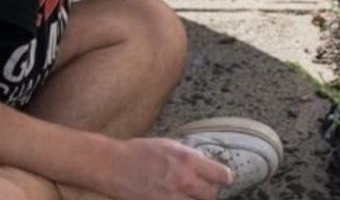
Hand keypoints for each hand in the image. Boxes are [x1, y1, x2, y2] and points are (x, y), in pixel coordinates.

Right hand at [111, 137, 232, 199]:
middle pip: (212, 195)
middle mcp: (183, 181)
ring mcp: (172, 198)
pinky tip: (180, 199)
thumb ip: (188, 156)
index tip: (225, 178)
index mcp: (187, 160)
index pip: (220, 174)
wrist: (114, 166)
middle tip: (205, 188)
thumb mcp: (168, 145)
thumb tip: (204, 163)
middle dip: (210, 191)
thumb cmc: (139, 152)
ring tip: (192, 195)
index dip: (224, 177)